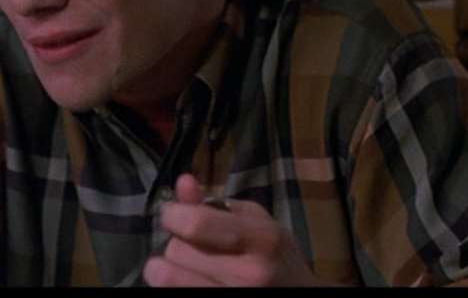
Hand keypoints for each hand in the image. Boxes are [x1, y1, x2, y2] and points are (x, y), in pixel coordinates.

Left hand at [143, 174, 330, 286]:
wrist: (299, 296)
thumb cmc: (276, 256)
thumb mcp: (256, 221)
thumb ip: (216, 203)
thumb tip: (183, 182)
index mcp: (262, 239)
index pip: (194, 224)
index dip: (174, 215)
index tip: (176, 215)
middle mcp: (248, 274)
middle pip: (177, 250)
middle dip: (179, 243)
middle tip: (196, 247)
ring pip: (168, 277)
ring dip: (173, 268)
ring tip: (191, 266)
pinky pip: (173, 292)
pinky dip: (175, 283)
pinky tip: (192, 279)